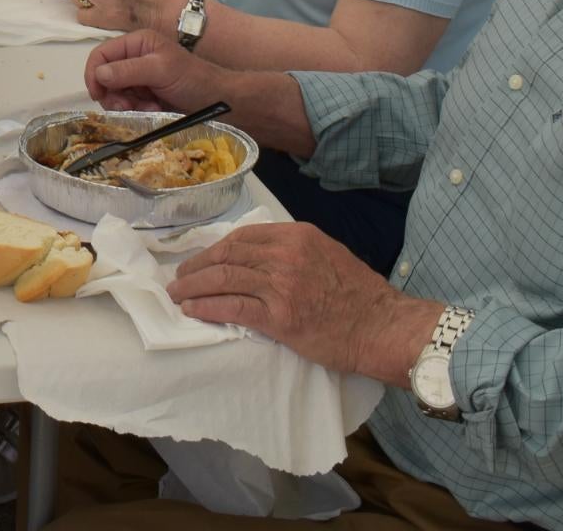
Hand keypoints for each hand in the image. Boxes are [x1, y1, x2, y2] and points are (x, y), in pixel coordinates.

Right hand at [83, 28, 233, 112]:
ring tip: (148, 109)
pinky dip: (137, 111)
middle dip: (113, 94)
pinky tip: (153, 111)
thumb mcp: (160, 70)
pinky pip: (128, 106)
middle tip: (127, 107)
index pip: (101, 54)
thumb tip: (98, 74)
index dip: (94, 74)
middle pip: (104, 77)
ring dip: (127, 105)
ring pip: (115, 95)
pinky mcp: (145, 97)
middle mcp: (135, 58)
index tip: (98, 95)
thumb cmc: (193, 79)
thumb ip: (128, 70)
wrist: (219, 101)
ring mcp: (140, 79)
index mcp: (137, 43)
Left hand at [167, 223, 441, 381]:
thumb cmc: (360, 296)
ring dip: (193, 286)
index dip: (215, 248)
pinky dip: (207, 307)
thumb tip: (258, 258)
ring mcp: (282, 285)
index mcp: (297, 235)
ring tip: (178, 294)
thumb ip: (293, 251)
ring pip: (224, 278)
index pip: (243, 236)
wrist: (384, 327)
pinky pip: (232, 307)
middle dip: (198, 265)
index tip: (201, 258)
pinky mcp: (280, 316)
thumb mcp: (327, 254)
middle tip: (179, 277)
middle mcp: (286, 254)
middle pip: (227, 254)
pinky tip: (193, 310)